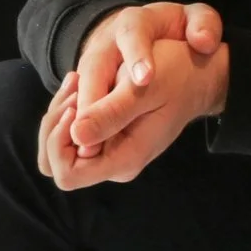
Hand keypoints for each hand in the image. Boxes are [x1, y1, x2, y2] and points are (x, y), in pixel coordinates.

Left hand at [39, 14, 227, 189]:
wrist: (196, 76)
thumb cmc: (176, 77)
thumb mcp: (145, 89)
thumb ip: (112, 114)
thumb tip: (77, 136)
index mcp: (125, 158)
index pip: (67, 174)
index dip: (59, 143)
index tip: (75, 107)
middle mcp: (115, 164)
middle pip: (55, 164)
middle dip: (54, 127)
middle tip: (75, 87)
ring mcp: (110, 153)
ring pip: (57, 151)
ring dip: (57, 116)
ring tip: (76, 81)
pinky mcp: (107, 140)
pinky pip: (69, 136)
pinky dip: (66, 111)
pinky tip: (78, 85)